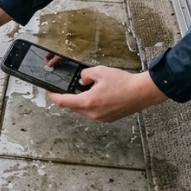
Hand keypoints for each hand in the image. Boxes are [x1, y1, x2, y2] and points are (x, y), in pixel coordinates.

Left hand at [46, 67, 166, 122]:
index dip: (54, 96)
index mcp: (88, 102)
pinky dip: (90, 104)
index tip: (48, 91)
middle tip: (68, 86)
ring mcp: (101, 118)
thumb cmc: (123, 82)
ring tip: (86, 88)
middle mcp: (93, 114)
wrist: (141, 92)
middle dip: (68, 97)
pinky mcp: (108, 118)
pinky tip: (96, 94)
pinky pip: (93, 112)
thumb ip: (85, 75)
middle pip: (73, 106)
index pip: (64, 101)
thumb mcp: (99, 71)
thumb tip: (82, 80)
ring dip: (80, 100)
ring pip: (83, 110)